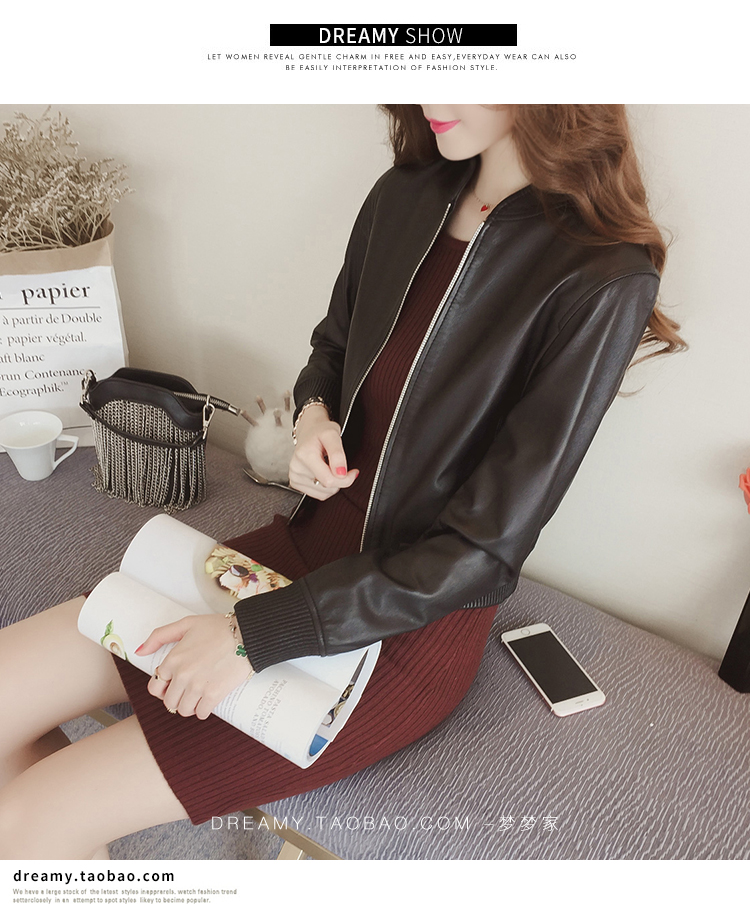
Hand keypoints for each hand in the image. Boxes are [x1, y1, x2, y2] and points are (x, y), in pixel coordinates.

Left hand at [135, 614, 252, 718]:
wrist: (246, 634)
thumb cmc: (218, 627)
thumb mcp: (186, 624)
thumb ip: (159, 636)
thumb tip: (140, 652)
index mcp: (173, 659)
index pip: (155, 687)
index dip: (163, 688)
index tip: (172, 686)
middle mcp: (182, 675)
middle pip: (169, 702)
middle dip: (177, 698)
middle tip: (188, 691)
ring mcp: (197, 686)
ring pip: (184, 710)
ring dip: (190, 706)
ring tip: (198, 696)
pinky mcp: (214, 694)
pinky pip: (201, 713)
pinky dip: (204, 710)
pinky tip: (209, 701)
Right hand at [289, 404, 358, 499]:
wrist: (308, 431)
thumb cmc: (320, 432)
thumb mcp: (332, 435)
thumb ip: (338, 454)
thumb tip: (341, 474)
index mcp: (304, 456)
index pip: (329, 481)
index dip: (345, 479)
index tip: (352, 471)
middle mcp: (296, 468)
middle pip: (327, 488)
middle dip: (339, 480)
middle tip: (341, 466)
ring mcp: (295, 477)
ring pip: (324, 493)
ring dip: (333, 483)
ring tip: (329, 466)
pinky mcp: (296, 483)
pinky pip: (318, 494)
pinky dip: (325, 487)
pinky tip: (323, 473)